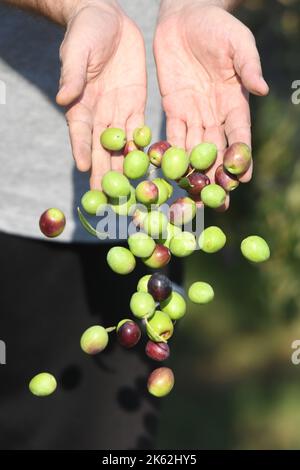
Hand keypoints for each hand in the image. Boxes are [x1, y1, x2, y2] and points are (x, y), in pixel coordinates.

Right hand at [56, 0, 146, 188]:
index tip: (85, 171)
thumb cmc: (86, 32)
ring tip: (132, 192)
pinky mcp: (136, 107)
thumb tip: (63, 98)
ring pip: (122, 147)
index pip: (81, 133)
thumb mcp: (77, 51)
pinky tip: (150, 168)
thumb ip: (72, 75)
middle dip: (106, 173)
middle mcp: (99, 115)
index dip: (83, 151)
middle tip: (110, 196)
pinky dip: (144, 150)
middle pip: (102, 149)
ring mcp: (118, 113)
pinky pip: (140, 132)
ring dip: (127, 170)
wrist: (109, 20)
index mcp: (80, 104)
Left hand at [154, 1, 268, 196]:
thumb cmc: (216, 26)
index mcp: (234, 102)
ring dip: (193, 173)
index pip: (239, 134)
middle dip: (216, 176)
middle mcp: (215, 114)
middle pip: (217, 150)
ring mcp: (193, 115)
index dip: (242, 155)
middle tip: (216, 202)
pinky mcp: (173, 111)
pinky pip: (171, 136)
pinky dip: (170, 154)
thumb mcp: (237, 42)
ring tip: (191, 196)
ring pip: (194, 150)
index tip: (243, 177)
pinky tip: (168, 174)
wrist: (184, 18)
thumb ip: (248, 65)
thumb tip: (262, 88)